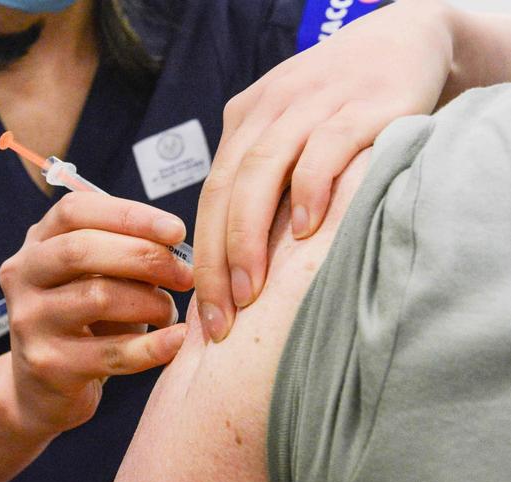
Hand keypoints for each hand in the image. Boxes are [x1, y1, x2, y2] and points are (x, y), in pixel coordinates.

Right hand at [0, 191, 193, 435]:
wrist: (41, 389)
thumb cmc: (83, 321)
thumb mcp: (94, 278)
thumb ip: (123, 254)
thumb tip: (177, 247)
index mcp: (37, 243)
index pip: (75, 210)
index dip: (129, 215)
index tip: (176, 230)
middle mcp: (23, 276)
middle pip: (81, 249)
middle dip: (144, 256)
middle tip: (185, 274)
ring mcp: (30, 321)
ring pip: (98, 296)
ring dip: (151, 302)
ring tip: (170, 312)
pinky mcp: (47, 366)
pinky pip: (111, 352)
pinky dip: (152, 346)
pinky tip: (177, 339)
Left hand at [194, 0, 453, 341]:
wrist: (402, 41)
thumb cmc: (341, 101)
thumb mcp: (289, 129)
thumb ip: (265, 175)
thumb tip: (243, 251)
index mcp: (244, 120)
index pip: (210, 193)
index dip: (202, 254)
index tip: (204, 308)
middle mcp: (268, 110)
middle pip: (226, 189)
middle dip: (216, 258)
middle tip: (218, 318)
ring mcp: (310, 104)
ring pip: (263, 171)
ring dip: (250, 235)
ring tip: (249, 291)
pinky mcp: (359, 106)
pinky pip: (324, 148)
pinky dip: (310, 189)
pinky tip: (306, 230)